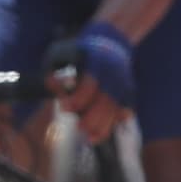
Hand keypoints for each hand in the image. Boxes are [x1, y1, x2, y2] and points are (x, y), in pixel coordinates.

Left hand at [44, 20, 136, 139]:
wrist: (111, 43)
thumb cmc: (79, 52)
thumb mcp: (61, 54)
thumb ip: (53, 70)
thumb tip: (51, 85)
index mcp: (97, 61)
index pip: (89, 85)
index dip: (76, 100)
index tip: (63, 107)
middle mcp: (114, 73)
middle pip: (106, 102)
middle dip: (92, 119)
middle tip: (79, 127)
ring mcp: (124, 84)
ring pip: (116, 111)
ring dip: (103, 128)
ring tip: (90, 138)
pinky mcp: (129, 92)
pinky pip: (125, 112)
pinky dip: (115, 123)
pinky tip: (100, 132)